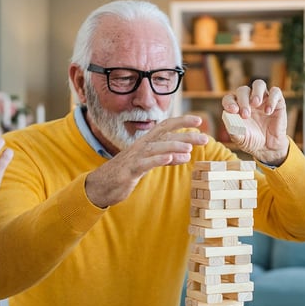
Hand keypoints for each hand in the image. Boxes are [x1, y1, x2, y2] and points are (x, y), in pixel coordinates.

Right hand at [84, 115, 207, 207]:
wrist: (99, 185)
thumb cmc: (125, 173)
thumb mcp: (148, 163)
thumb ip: (166, 157)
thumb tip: (186, 154)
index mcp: (146, 142)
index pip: (166, 126)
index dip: (182, 121)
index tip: (199, 120)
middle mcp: (141, 146)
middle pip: (165, 135)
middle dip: (186, 135)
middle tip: (205, 137)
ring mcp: (135, 157)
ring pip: (157, 147)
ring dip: (174, 146)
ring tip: (189, 148)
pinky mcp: (130, 170)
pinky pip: (146, 163)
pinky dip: (158, 159)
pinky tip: (170, 158)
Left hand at [221, 79, 288, 165]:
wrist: (268, 147)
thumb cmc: (251, 140)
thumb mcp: (241, 139)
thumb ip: (233, 130)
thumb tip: (228, 118)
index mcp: (237, 107)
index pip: (229, 98)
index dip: (229, 102)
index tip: (233, 111)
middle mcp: (249, 100)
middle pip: (243, 90)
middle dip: (243, 100)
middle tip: (246, 114)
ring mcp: (263, 99)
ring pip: (259, 84)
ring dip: (256, 92)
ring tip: (256, 103)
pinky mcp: (277, 102)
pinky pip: (275, 92)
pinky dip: (272, 99)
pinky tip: (268, 112)